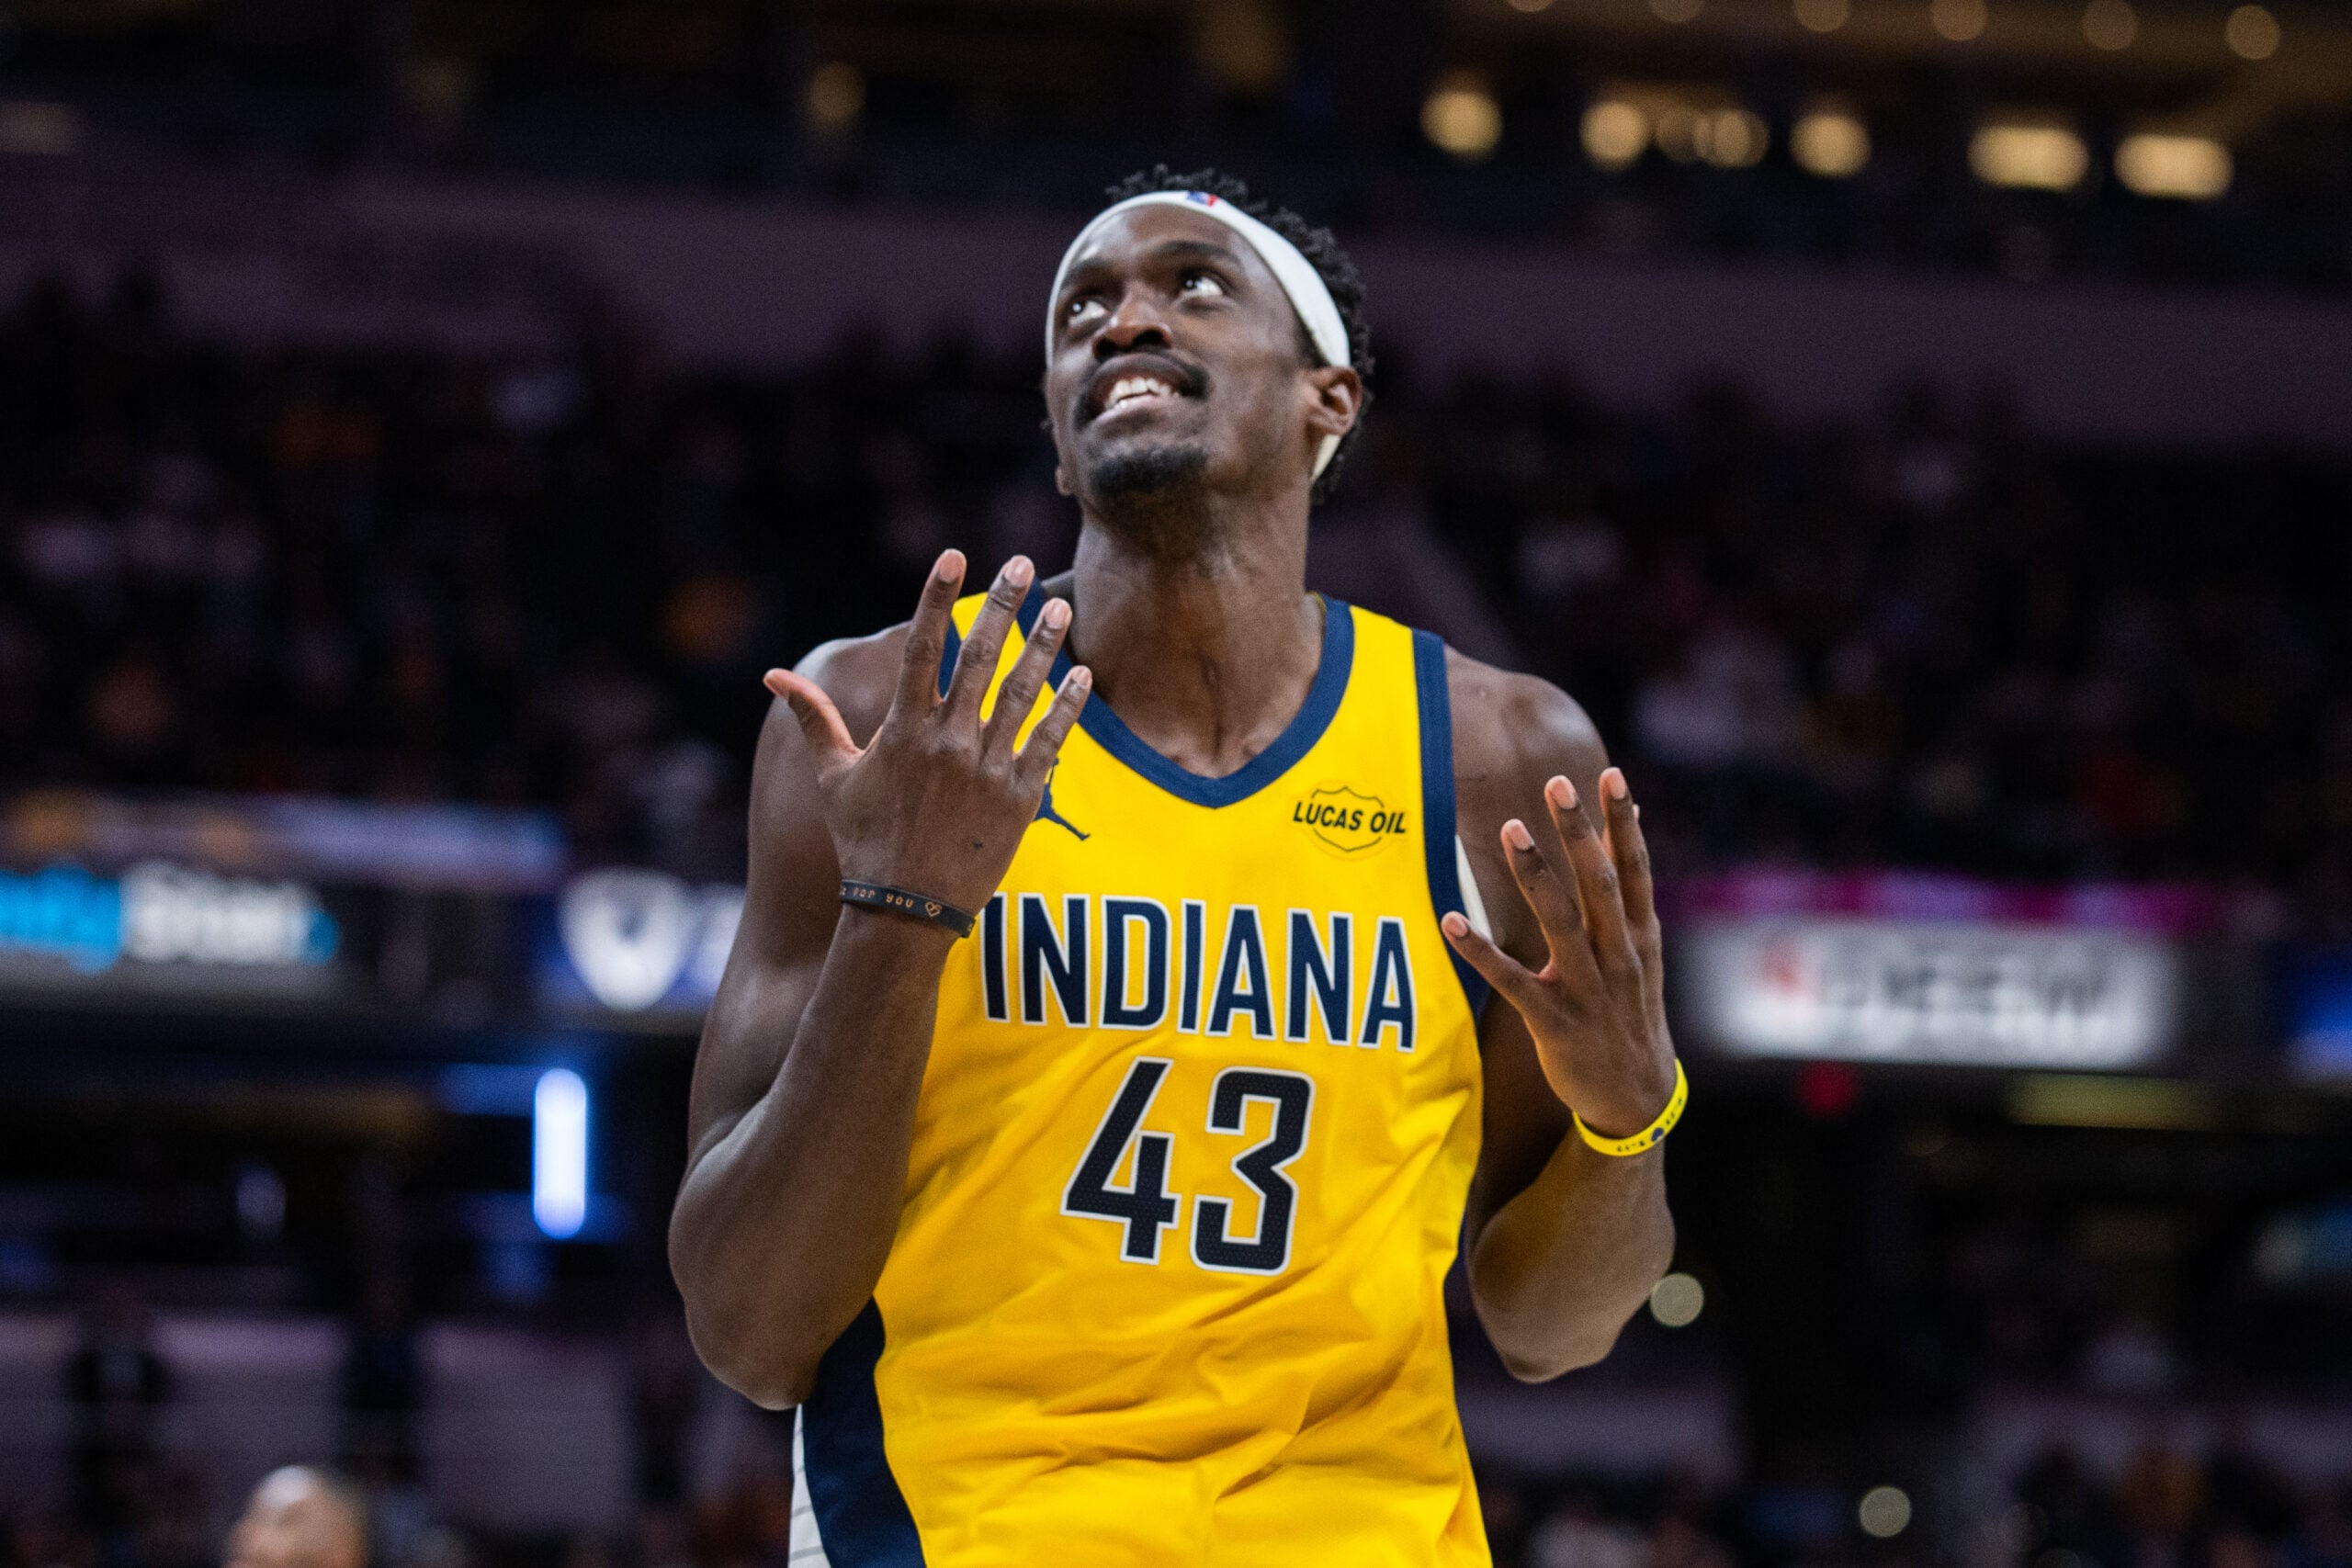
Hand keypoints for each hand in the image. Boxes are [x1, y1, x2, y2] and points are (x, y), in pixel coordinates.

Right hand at [764, 551, 1090, 916]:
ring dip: (1044, 645)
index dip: (935, 598)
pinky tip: (1082, 674)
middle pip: (981, 657)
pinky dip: (1068, 706)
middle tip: (1019, 563)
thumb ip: (814, 719)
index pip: (922, 647)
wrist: (906, 911)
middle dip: (1002, 605)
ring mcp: (988, 768)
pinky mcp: (1020, 797)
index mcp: (904, 730)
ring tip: (1061, 607)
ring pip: (1023, 692)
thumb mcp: (833, 778)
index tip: (952, 555)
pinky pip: (1050, 741)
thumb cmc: (864, 841)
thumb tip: (774, 675)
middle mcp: (949, 741)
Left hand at [1441, 768, 1674, 1140]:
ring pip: (1560, 923)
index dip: (1623, 823)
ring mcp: (1588, 989)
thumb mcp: (1641, 956)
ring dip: (1534, 875)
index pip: (1634, 869)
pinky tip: (1450, 921)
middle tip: (1557, 784)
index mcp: (1639, 937)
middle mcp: (1618, 957)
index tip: (1611, 775)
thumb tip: (1627, 831)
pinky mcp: (1554, 1021)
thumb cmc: (1629, 1014)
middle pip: (1600, 884)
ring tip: (1510, 828)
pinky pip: (1512, 980)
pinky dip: (1481, 951)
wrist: (1637, 1097)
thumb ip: (1628, 898)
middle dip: (1579, 833)